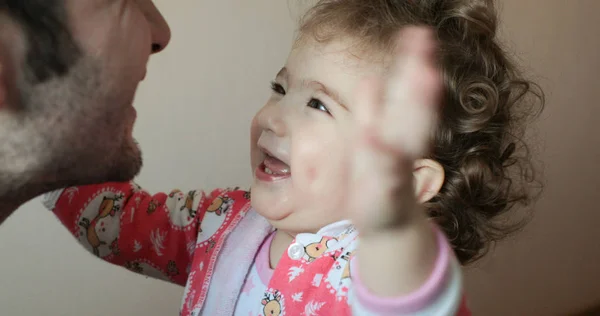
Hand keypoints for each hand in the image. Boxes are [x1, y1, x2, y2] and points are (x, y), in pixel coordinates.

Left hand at [347, 27, 442, 234]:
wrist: (383, 221)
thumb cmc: (377, 176)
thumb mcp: (372, 138)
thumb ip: (372, 110)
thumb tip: (371, 79)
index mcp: (398, 128)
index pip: (407, 91)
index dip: (412, 62)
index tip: (417, 32)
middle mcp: (402, 143)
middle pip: (415, 105)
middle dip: (421, 74)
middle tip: (426, 42)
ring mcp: (395, 166)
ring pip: (408, 133)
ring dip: (418, 108)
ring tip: (425, 77)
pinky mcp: (385, 191)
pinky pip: (385, 173)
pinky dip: (381, 156)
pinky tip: (373, 137)